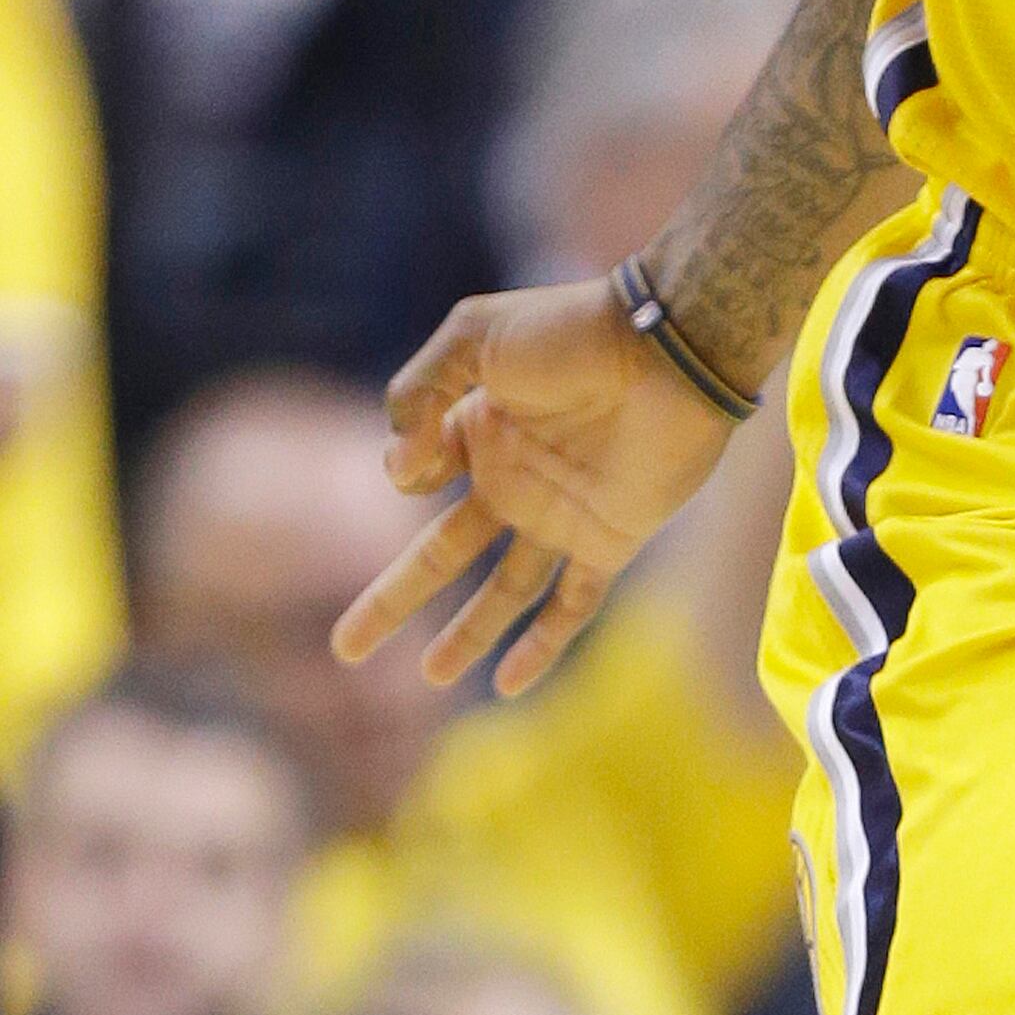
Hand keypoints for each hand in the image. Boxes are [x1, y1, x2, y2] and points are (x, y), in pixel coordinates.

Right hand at [330, 277, 734, 696]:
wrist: (669, 345)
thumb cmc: (571, 331)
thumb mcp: (474, 335)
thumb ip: (419, 392)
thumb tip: (401, 470)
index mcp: (480, 426)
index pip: (419, 474)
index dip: (407, 470)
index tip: (423, 459)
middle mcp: (515, 477)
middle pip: (443, 554)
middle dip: (393, 599)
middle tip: (346, 649)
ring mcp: (560, 514)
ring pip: (504, 591)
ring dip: (468, 635)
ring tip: (432, 677)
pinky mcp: (609, 538)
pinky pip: (573, 604)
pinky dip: (544, 645)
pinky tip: (510, 684)